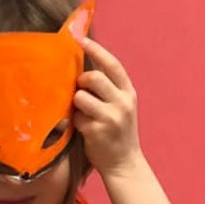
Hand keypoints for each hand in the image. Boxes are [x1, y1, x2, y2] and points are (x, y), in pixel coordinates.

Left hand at [74, 37, 143, 175]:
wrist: (124, 164)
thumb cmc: (117, 133)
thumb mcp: (120, 107)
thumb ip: (108, 89)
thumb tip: (82, 68)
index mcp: (128, 93)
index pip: (112, 65)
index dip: (95, 50)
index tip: (80, 38)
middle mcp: (123, 103)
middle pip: (93, 76)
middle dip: (81, 81)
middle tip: (81, 90)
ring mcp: (111, 117)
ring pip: (81, 96)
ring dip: (76, 104)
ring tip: (83, 114)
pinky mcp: (98, 131)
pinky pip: (76, 117)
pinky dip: (76, 122)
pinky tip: (84, 130)